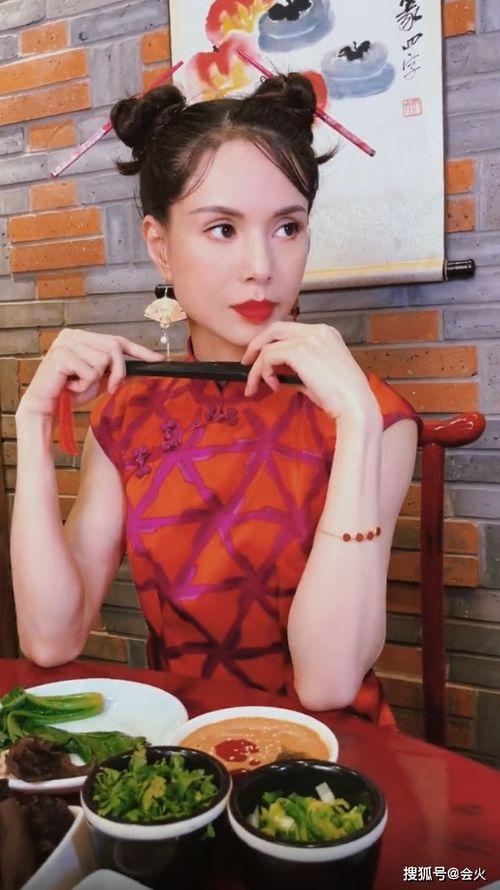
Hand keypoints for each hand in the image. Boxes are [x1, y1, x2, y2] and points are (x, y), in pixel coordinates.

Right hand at [17, 329, 163, 417]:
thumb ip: (116, 373)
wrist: (45, 406)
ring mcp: (66, 342)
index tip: (158, 359)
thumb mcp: (99, 381)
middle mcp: (73, 335)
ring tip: (77, 384)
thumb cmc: (70, 392)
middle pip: (113, 347)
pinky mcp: (62, 354)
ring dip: (94, 380)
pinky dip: (84, 385)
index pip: (116, 340)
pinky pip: (90, 372)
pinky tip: (69, 385)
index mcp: (82, 337)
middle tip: (111, 388)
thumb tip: (141, 369)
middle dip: (118, 371)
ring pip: (103, 361)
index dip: (139, 350)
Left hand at [241, 321, 378, 421]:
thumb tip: (278, 376)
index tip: (264, 360)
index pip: (291, 330)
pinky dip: (263, 372)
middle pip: (275, 328)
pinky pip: (268, 357)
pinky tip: (272, 386)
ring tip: (254, 386)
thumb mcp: (319, 377)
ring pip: (268, 344)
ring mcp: (308, 339)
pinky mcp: (298, 351)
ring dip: (257, 367)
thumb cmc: (343, 397)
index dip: (273, 343)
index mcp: (326, 333)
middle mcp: (317, 330)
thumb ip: (299, 370)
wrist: (355, 404)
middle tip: (247, 362)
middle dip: (257, 344)